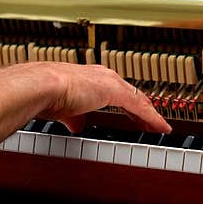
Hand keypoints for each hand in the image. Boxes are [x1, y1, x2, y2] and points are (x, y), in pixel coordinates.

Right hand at [39, 63, 171, 133]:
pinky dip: (153, 118)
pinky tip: (160, 127)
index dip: (127, 106)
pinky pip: (140, 107)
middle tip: (152, 122)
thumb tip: (76, 125)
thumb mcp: (63, 109)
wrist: (42, 86)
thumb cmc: (46, 94)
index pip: (116, 93)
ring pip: (138, 100)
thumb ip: (73, 117)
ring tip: (160, 127)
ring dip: (151, 115)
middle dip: (143, 110)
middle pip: (131, 95)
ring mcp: (110, 82)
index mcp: (90, 79)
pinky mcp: (115, 91)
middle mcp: (102, 76)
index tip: (134, 117)